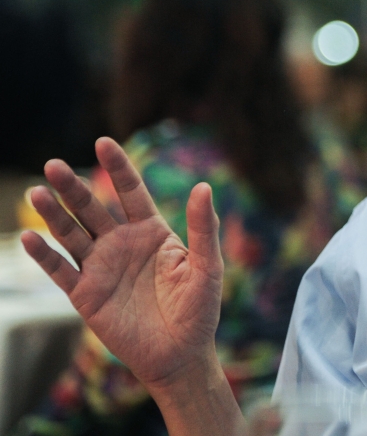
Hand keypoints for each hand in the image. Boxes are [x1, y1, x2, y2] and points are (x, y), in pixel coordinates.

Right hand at [20, 137, 223, 392]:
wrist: (180, 355)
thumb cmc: (199, 310)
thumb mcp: (207, 266)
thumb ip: (203, 228)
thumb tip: (204, 186)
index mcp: (152, 232)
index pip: (131, 191)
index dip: (118, 167)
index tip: (103, 141)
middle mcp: (122, 244)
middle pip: (93, 208)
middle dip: (74, 186)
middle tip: (54, 164)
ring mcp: (101, 267)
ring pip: (71, 234)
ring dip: (53, 214)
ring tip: (36, 191)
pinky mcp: (85, 294)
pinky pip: (60, 271)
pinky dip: (44, 255)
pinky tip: (29, 236)